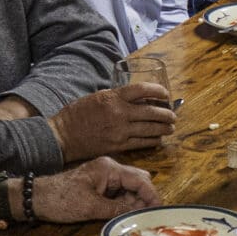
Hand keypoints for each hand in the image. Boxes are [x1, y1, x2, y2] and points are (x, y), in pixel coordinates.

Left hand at [21, 158, 158, 222]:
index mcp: (109, 168)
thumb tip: (140, 213)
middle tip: (146, 216)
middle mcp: (109, 168)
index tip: (158, 210)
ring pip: (129, 187)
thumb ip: (118, 209)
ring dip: (134, 202)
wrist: (36, 198)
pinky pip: (119, 192)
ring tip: (135, 218)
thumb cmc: (60, 199)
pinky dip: (124, 202)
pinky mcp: (98, 184)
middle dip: (144, 198)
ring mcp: (104, 175)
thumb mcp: (91, 207)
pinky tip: (123, 214)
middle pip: (138, 181)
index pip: (140, 179)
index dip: (151, 195)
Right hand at [49, 84, 176, 161]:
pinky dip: (153, 141)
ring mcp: (120, 131)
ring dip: (164, 128)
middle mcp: (119, 113)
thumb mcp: (97, 97)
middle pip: (152, 112)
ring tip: (170, 127)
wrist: (63, 135)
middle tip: (173, 115)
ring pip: (150, 129)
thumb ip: (117, 97)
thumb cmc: (78, 114)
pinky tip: (158, 139)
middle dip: (167, 114)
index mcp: (113, 97)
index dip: (158, 91)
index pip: (142, 90)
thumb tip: (138, 99)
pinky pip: (142, 143)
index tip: (166, 94)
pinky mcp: (118, 145)